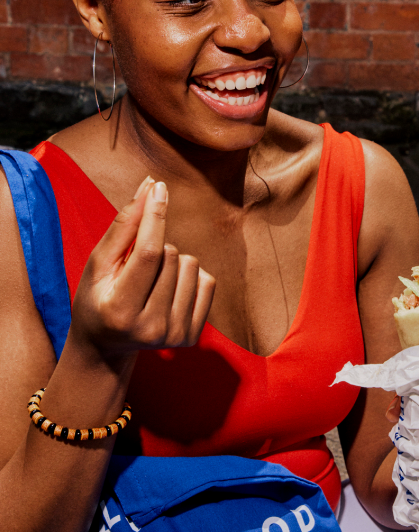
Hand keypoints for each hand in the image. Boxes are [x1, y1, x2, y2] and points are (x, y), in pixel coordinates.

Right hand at [71, 176, 214, 358]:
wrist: (106, 346)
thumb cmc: (97, 296)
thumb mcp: (98, 263)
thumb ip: (124, 225)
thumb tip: (150, 186)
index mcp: (120, 310)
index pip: (148, 254)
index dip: (155, 217)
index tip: (159, 188)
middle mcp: (151, 328)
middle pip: (172, 255)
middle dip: (155, 246)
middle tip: (135, 268)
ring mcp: (174, 336)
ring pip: (192, 265)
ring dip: (173, 261)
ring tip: (150, 280)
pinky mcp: (191, 336)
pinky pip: (208, 281)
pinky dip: (189, 275)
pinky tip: (168, 290)